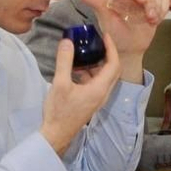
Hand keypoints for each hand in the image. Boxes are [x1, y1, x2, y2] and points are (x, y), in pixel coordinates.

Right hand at [40, 33, 123, 153]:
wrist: (56, 134)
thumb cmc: (59, 111)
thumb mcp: (60, 83)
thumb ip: (64, 61)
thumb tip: (67, 41)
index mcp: (100, 88)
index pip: (114, 64)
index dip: (112, 48)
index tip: (105, 36)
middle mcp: (103, 93)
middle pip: (112, 70)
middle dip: (107, 54)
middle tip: (98, 42)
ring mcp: (97, 99)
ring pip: (104, 77)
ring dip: (97, 64)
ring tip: (85, 52)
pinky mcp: (90, 102)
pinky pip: (96, 83)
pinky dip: (90, 73)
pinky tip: (76, 69)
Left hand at [83, 0, 168, 61]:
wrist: (128, 49)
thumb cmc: (114, 35)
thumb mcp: (105, 21)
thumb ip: (97, 6)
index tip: (142, 1)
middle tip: (149, 15)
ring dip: (157, 3)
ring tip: (152, 18)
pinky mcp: (156, 7)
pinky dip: (163, 7)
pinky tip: (157, 19)